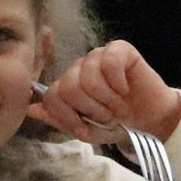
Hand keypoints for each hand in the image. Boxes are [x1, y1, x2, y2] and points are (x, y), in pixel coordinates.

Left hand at [28, 40, 180, 143]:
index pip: (52, 96)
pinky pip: (110, 63)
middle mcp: (79, 68)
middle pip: (69, 86)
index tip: (84, 129)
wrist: (150, 121)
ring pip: (89, 76)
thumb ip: (60, 119)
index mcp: (67, 85)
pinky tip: (125, 89)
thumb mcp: (86, 130)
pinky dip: (118, 83)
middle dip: (90, 109)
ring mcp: (98, 56)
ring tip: (117, 107)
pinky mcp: (120, 49)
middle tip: (107, 116)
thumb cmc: (117, 124)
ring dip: (107, 99)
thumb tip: (31, 109)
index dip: (67, 116)